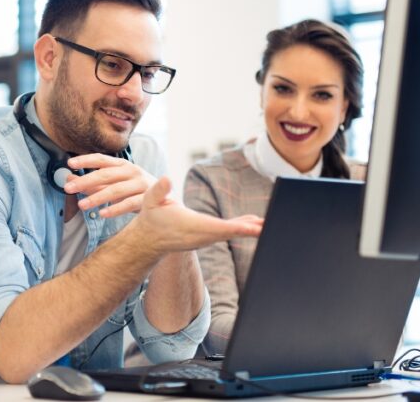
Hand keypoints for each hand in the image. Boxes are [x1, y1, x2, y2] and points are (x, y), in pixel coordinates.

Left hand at [63, 153, 155, 217]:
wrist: (167, 203)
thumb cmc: (136, 191)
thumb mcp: (115, 185)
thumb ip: (93, 184)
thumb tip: (68, 180)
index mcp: (123, 165)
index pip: (102, 159)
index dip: (86, 160)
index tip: (69, 163)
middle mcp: (132, 171)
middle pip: (106, 174)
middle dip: (85, 181)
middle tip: (68, 188)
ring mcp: (141, 184)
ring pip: (116, 189)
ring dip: (97, 197)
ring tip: (82, 205)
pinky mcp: (149, 198)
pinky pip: (129, 204)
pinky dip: (115, 209)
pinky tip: (102, 214)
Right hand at [131, 177, 263, 253]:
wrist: (149, 239)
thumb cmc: (151, 217)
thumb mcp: (150, 200)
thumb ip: (159, 190)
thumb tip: (166, 179)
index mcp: (191, 226)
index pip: (218, 227)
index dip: (237, 227)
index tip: (254, 228)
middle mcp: (201, 235)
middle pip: (230, 232)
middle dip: (250, 229)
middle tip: (271, 226)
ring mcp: (204, 238)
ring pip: (231, 233)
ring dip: (249, 229)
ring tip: (267, 224)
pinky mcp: (206, 236)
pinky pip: (227, 232)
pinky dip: (241, 227)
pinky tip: (254, 223)